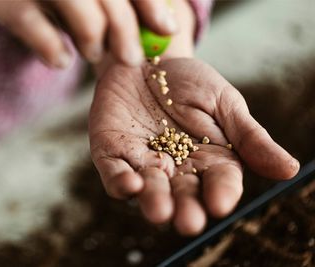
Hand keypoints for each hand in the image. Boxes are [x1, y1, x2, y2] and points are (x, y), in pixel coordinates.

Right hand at [0, 0, 175, 66]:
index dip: (152, 6)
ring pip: (85, 15)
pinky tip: (62, 60)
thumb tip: (167, 27)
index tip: (169, 31)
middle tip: (132, 60)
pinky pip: (38, 31)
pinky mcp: (5, 4)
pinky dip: (55, 53)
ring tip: (92, 54)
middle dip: (126, 31)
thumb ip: (123, 3)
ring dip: (93, 41)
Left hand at [89, 58, 298, 234]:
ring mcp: (142, 161)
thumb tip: (290, 169)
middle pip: (182, 194)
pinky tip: (130, 185)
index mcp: (208, 159)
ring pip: (149, 189)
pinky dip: (120, 182)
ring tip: (160, 211)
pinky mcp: (113, 152)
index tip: (222, 203)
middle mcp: (176, 167)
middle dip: (185, 208)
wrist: (149, 62)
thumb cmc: (190, 84)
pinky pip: (115, 172)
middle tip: (189, 221)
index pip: (219, 182)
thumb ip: (250, 137)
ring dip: (153, 201)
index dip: (221, 193)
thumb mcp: (224, 103)